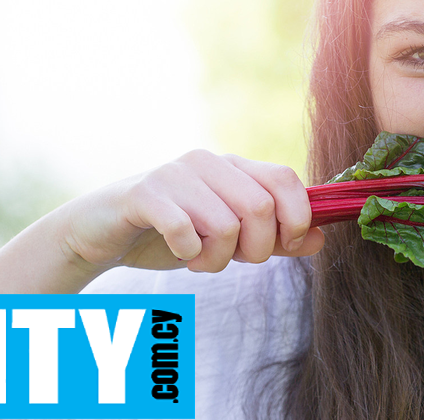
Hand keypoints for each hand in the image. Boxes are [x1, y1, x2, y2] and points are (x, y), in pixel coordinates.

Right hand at [56, 150, 324, 273]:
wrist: (102, 233)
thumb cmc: (172, 234)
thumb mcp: (231, 239)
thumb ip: (275, 238)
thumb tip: (321, 238)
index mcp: (234, 167)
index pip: (286, 180)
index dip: (297, 218)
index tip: (286, 245)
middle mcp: (208, 163)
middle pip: (261, 206)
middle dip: (257, 248)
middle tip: (237, 260)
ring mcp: (175, 174)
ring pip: (225, 223)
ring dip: (219, 258)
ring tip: (202, 260)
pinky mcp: (143, 194)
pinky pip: (183, 228)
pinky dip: (189, 253)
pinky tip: (180, 253)